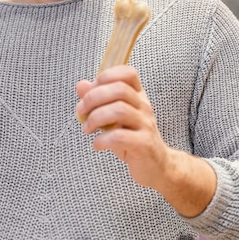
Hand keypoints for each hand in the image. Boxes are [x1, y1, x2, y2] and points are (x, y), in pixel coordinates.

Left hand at [76, 65, 215, 216]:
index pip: (127, 73)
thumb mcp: (114, 118)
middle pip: (119, 89)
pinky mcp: (144, 144)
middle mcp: (144, 106)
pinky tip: (96, 145)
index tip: (89, 91)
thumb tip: (81, 85)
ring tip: (87, 129)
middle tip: (81, 111)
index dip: (106, 76)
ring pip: (119, 110)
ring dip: (95, 118)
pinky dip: (102, 140)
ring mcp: (145, 124)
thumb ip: (98, 101)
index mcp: (138, 96)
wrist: (157, 166)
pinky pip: (120, 136)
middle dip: (93, 98)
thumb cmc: (133, 139)